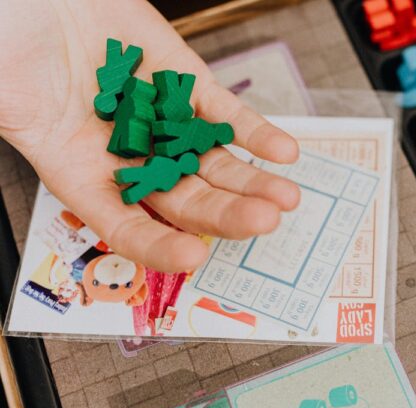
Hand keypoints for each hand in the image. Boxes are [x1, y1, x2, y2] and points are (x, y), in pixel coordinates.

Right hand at [0, 0, 299, 271]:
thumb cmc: (11, 37)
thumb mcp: (4, 92)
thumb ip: (18, 122)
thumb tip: (18, 129)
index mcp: (81, 171)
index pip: (125, 226)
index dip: (158, 246)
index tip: (190, 258)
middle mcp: (129, 155)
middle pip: (185, 199)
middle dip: (225, 215)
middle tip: (260, 223)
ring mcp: (163, 121)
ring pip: (214, 164)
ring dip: (252, 184)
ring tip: (284, 198)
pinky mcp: (187, 85)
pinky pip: (227, 116)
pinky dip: (257, 134)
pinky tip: (283, 152)